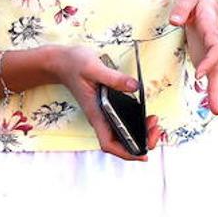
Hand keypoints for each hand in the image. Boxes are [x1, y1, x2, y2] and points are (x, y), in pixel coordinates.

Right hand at [48, 46, 163, 160]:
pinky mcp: (106, 106)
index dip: (126, 152)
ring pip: (121, 133)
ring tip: (154, 122)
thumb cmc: (73, 65)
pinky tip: (146, 115)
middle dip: (140, 142)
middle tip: (156, 129)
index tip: (143, 154)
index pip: (108, 143)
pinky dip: (136, 123)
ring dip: (140, 133)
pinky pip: (122, 122)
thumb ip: (114, 78)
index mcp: (95, 113)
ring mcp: (102, 113)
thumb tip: (134, 87)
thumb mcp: (94, 67)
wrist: (61, 62)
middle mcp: (99, 117)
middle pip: (119, 142)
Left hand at [170, 0, 217, 118]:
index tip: (200, 76)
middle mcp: (216, 47)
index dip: (210, 62)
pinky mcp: (210, 62)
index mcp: (212, 32)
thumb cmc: (197, 3)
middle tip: (217, 109)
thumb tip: (175, 20)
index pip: (216, 49)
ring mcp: (214, 57)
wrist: (210, 7)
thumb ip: (182, 8)